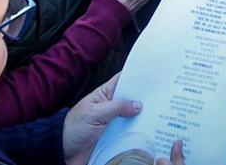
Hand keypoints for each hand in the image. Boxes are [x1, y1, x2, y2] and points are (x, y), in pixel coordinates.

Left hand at [60, 75, 184, 164]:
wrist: (62, 153)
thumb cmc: (72, 129)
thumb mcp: (93, 114)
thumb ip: (115, 107)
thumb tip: (137, 104)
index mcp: (104, 95)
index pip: (123, 80)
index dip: (137, 76)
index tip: (153, 73)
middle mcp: (111, 108)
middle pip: (132, 99)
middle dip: (145, 98)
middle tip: (163, 96)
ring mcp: (115, 123)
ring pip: (134, 117)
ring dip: (144, 117)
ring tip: (161, 114)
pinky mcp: (116, 137)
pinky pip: (131, 133)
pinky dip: (139, 133)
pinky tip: (150, 131)